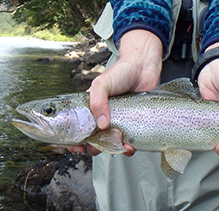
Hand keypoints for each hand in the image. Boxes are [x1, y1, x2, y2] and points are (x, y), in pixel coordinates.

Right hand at [67, 29, 162, 155]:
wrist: (144, 69)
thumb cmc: (120, 73)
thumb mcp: (102, 84)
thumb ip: (97, 101)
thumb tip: (102, 125)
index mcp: (91, 109)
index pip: (78, 129)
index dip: (74, 141)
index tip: (77, 147)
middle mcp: (103, 118)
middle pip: (93, 141)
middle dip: (94, 148)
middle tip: (99, 146)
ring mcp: (119, 123)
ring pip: (111, 145)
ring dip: (113, 150)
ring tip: (119, 145)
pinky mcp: (134, 126)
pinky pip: (129, 144)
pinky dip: (128, 150)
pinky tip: (130, 146)